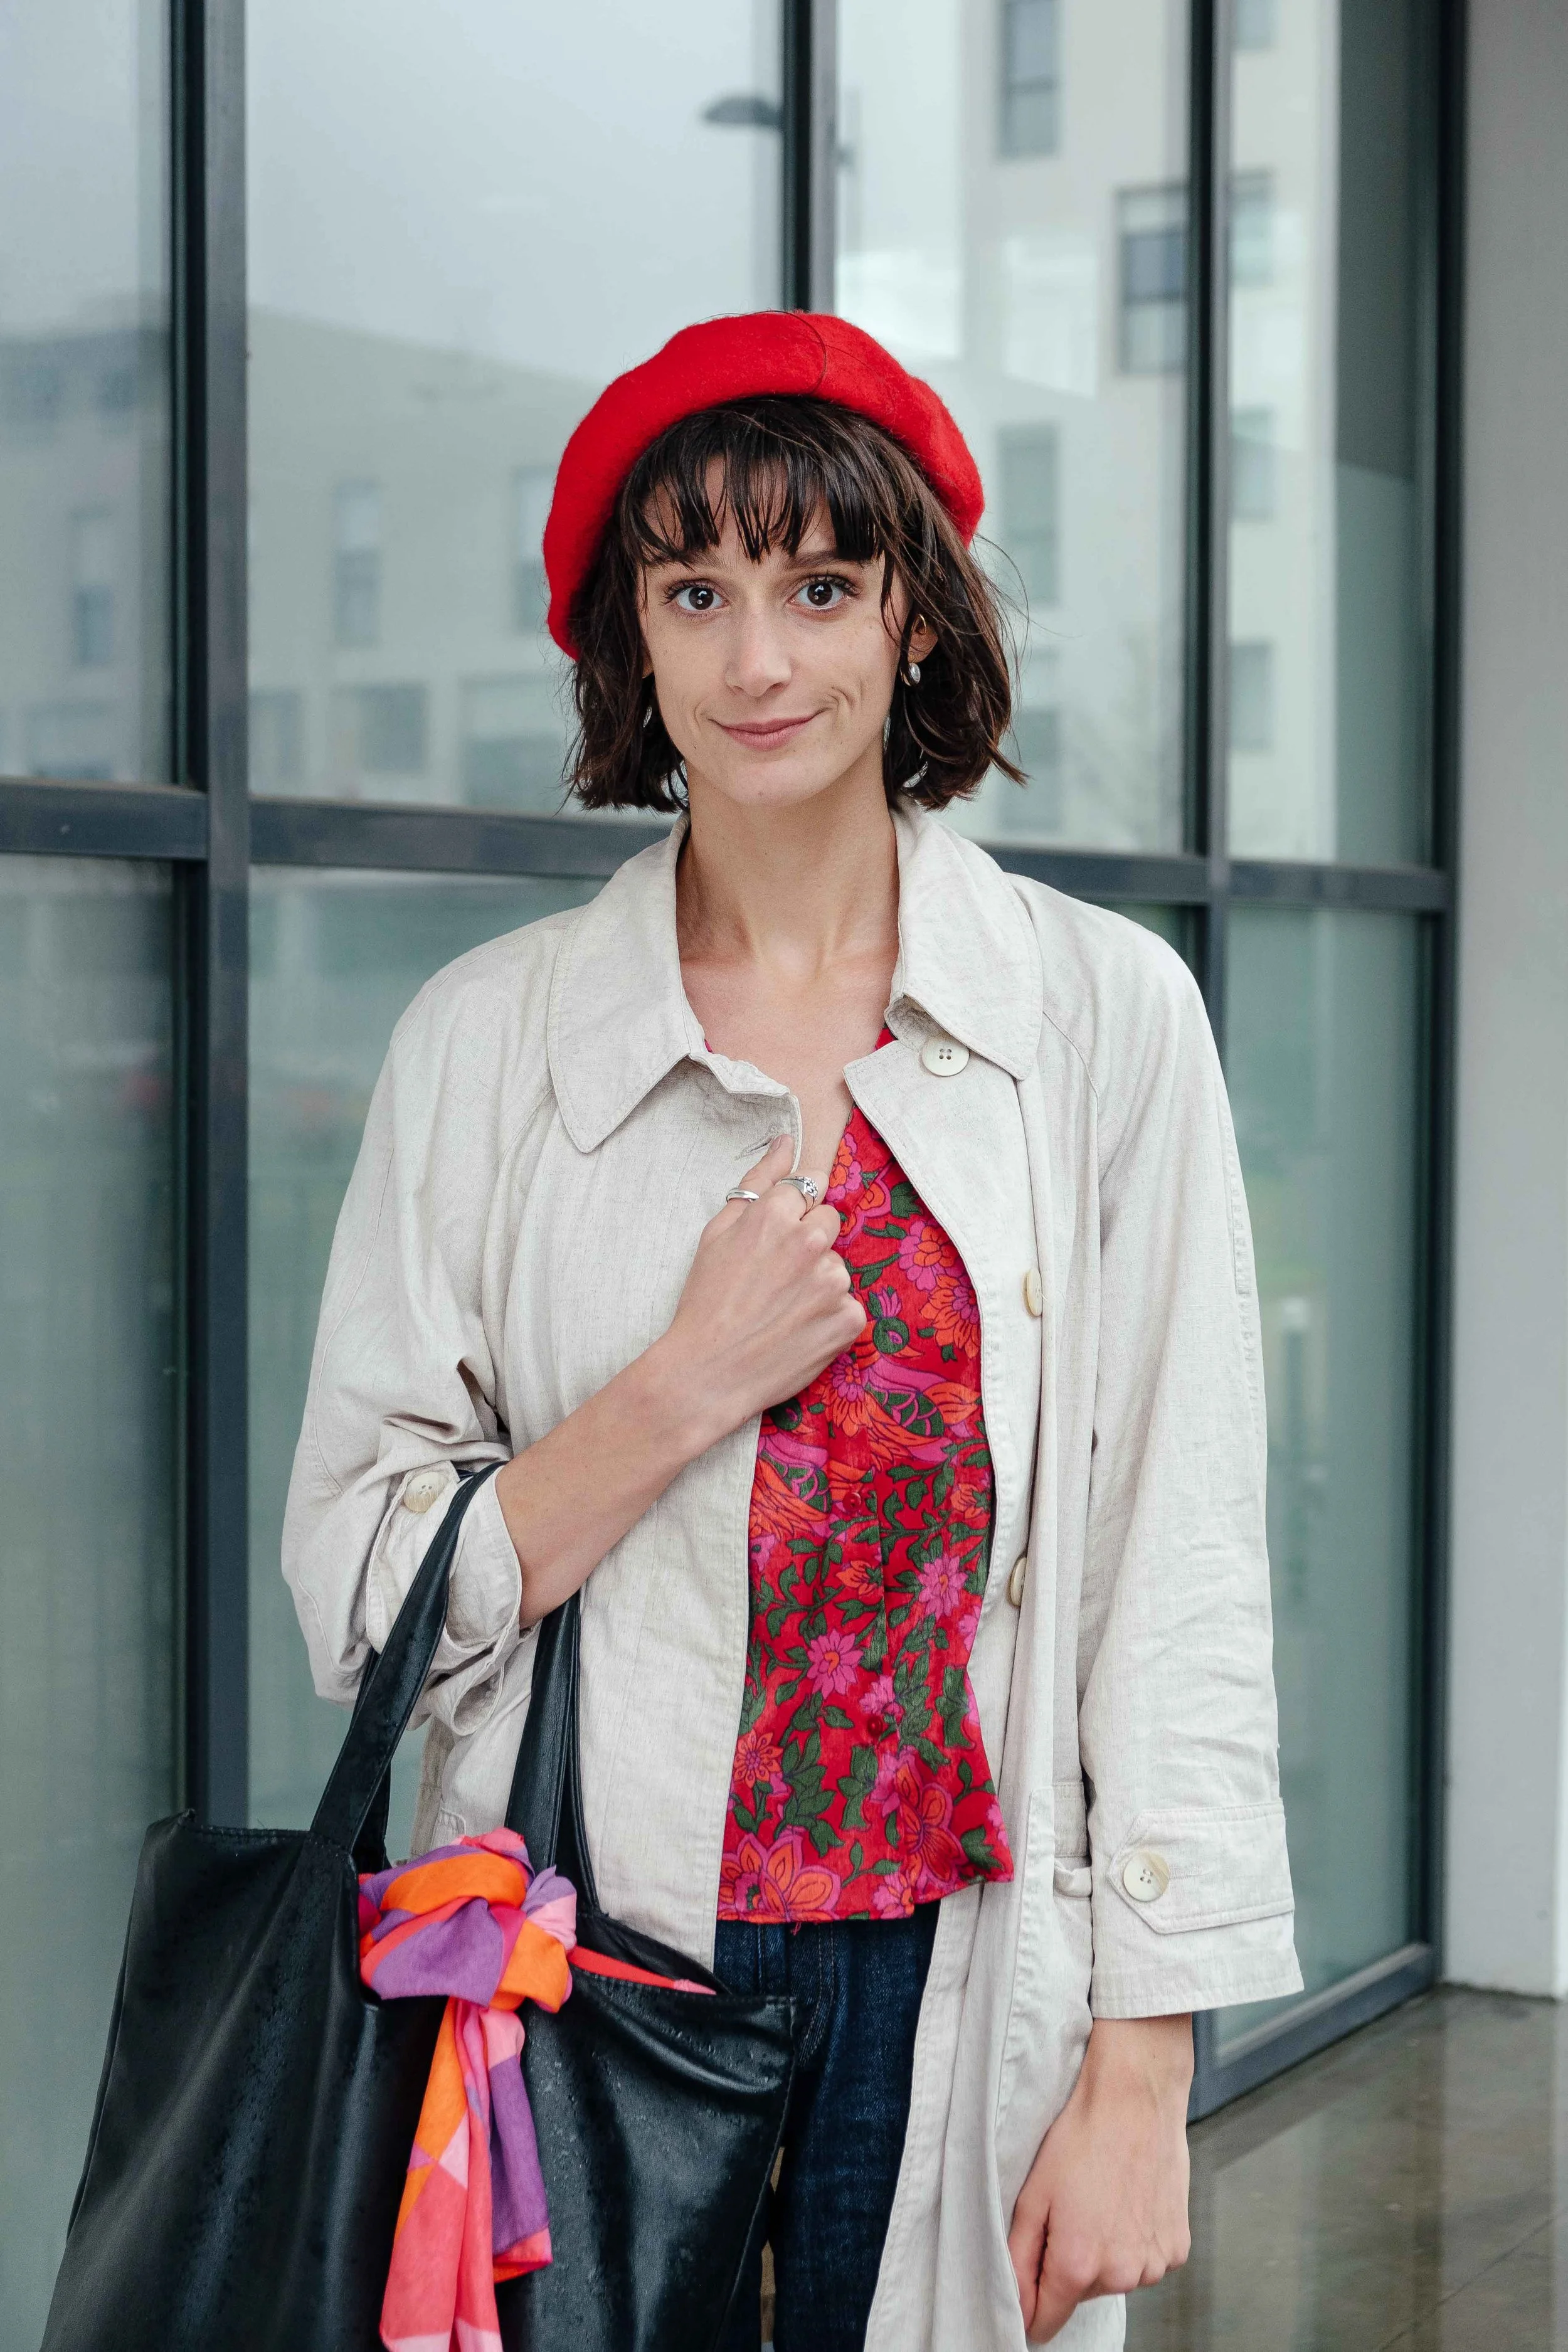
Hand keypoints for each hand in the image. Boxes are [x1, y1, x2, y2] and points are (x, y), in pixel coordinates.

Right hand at [655, 1136, 865, 1445]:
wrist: (707, 1373)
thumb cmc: (705, 1302)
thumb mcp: (717, 1233)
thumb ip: (758, 1181)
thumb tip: (788, 1142)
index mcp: (775, 1215)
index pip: (810, 1190)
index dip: (792, 1217)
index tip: (777, 1241)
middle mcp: (810, 1242)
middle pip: (829, 1224)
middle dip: (809, 1244)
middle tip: (775, 1280)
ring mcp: (833, 1282)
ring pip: (837, 1267)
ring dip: (818, 1283)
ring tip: (781, 1311)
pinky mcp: (849, 1319)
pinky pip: (848, 1306)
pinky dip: (829, 1319)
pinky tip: (797, 1332)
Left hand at [1008, 2015, 1191, 2341]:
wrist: (1136, 2097)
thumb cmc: (1081, 2137)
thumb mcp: (1032, 2196)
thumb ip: (1018, 2260)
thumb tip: (1015, 2307)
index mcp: (1078, 2265)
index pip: (1046, 2321)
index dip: (1030, 2305)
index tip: (1029, 2279)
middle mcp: (1121, 2275)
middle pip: (1080, 2294)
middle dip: (1069, 2263)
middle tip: (1071, 2210)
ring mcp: (1154, 2263)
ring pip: (1114, 2277)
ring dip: (1105, 2252)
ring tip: (1102, 2200)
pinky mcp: (1178, 2247)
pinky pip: (1144, 2260)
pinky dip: (1134, 2241)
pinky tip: (1129, 2202)